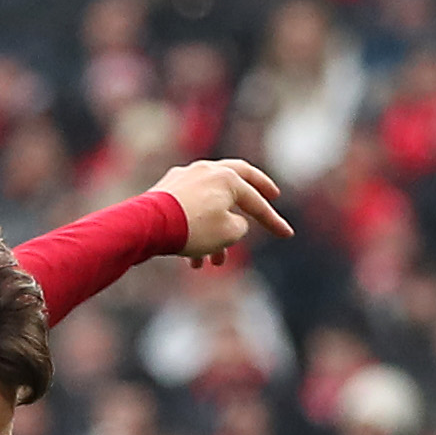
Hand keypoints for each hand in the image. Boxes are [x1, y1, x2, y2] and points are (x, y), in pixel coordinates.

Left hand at [150, 158, 293, 266]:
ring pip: (211, 204)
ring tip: (214, 264)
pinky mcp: (167, 188)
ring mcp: (185, 176)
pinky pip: (190, 208)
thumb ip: (240, 225)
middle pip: (240, 179)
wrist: (149, 225)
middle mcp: (207, 170)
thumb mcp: (228, 233)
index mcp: (227, 178)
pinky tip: (191, 255)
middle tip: (272, 196)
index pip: (256, 202)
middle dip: (257, 191)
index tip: (287, 234)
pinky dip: (197, 230)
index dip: (273, 221)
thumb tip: (234, 221)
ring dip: (216, 234)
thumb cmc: (192, 228)